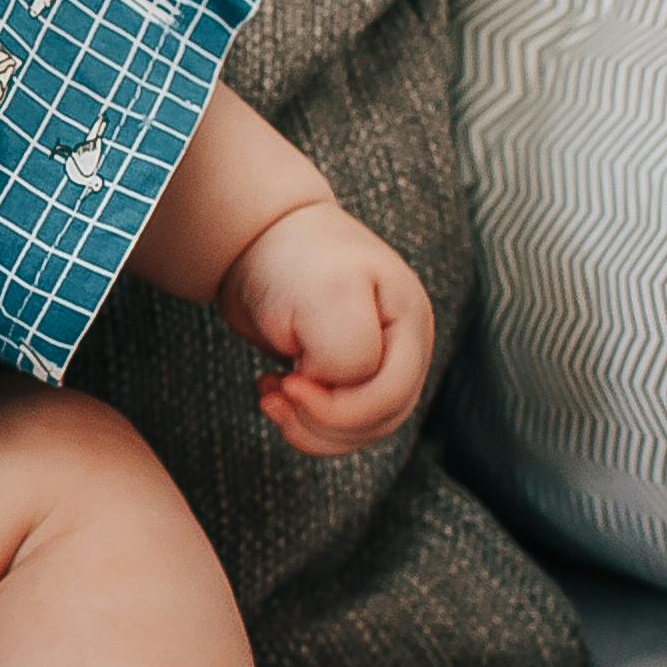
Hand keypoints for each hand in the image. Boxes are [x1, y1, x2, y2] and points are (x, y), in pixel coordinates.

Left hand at [217, 197, 430, 456]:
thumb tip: (342, 390)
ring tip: (270, 397)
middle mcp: (402, 347)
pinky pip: (337, 422)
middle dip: (323, 422)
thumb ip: (348, 351)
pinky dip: (303, 420)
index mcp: (409, 323)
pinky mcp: (346, 375)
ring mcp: (378, 362)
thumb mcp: (325, 294)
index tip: (288, 383)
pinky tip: (272, 393)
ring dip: (310, 427)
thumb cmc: (294, 257)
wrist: (258, 236)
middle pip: (380, 419)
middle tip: (276, 395)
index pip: (391, 395)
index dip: (341, 409)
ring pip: (360, 429)